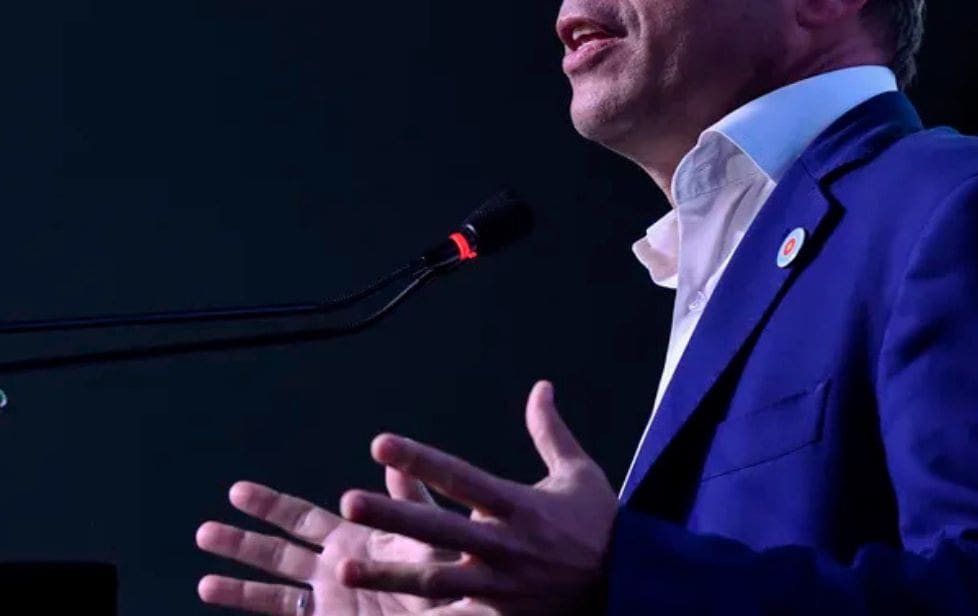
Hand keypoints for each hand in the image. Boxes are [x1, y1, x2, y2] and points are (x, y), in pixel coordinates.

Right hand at [196, 468, 458, 614]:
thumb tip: (395, 462)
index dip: (267, 506)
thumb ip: (410, 504)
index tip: (235, 491)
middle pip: (276, 552)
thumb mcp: (429, 539)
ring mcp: (330, 601)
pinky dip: (254, 606)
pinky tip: (227, 600)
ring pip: (274, 590)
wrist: (450, 613)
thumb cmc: (450, 581)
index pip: (300, 518)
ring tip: (204, 580)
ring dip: (239, 586)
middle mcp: (333, 569)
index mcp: (352, 540)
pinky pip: (287, 614)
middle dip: (240, 542)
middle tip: (203, 532)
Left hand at [335, 380, 616, 614]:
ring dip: (388, 573)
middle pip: (439, 528)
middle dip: (392, 516)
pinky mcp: (501, 615)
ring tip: (344, 566)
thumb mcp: (580, 474)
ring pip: (434, 581)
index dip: (420, 459)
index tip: (380, 444)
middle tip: (346, 503)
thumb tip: (541, 385)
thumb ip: (550, 432)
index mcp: (519, 505)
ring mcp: (500, 585)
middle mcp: (504, 545)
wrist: (632, 587)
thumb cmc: (602, 526)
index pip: (460, 477)